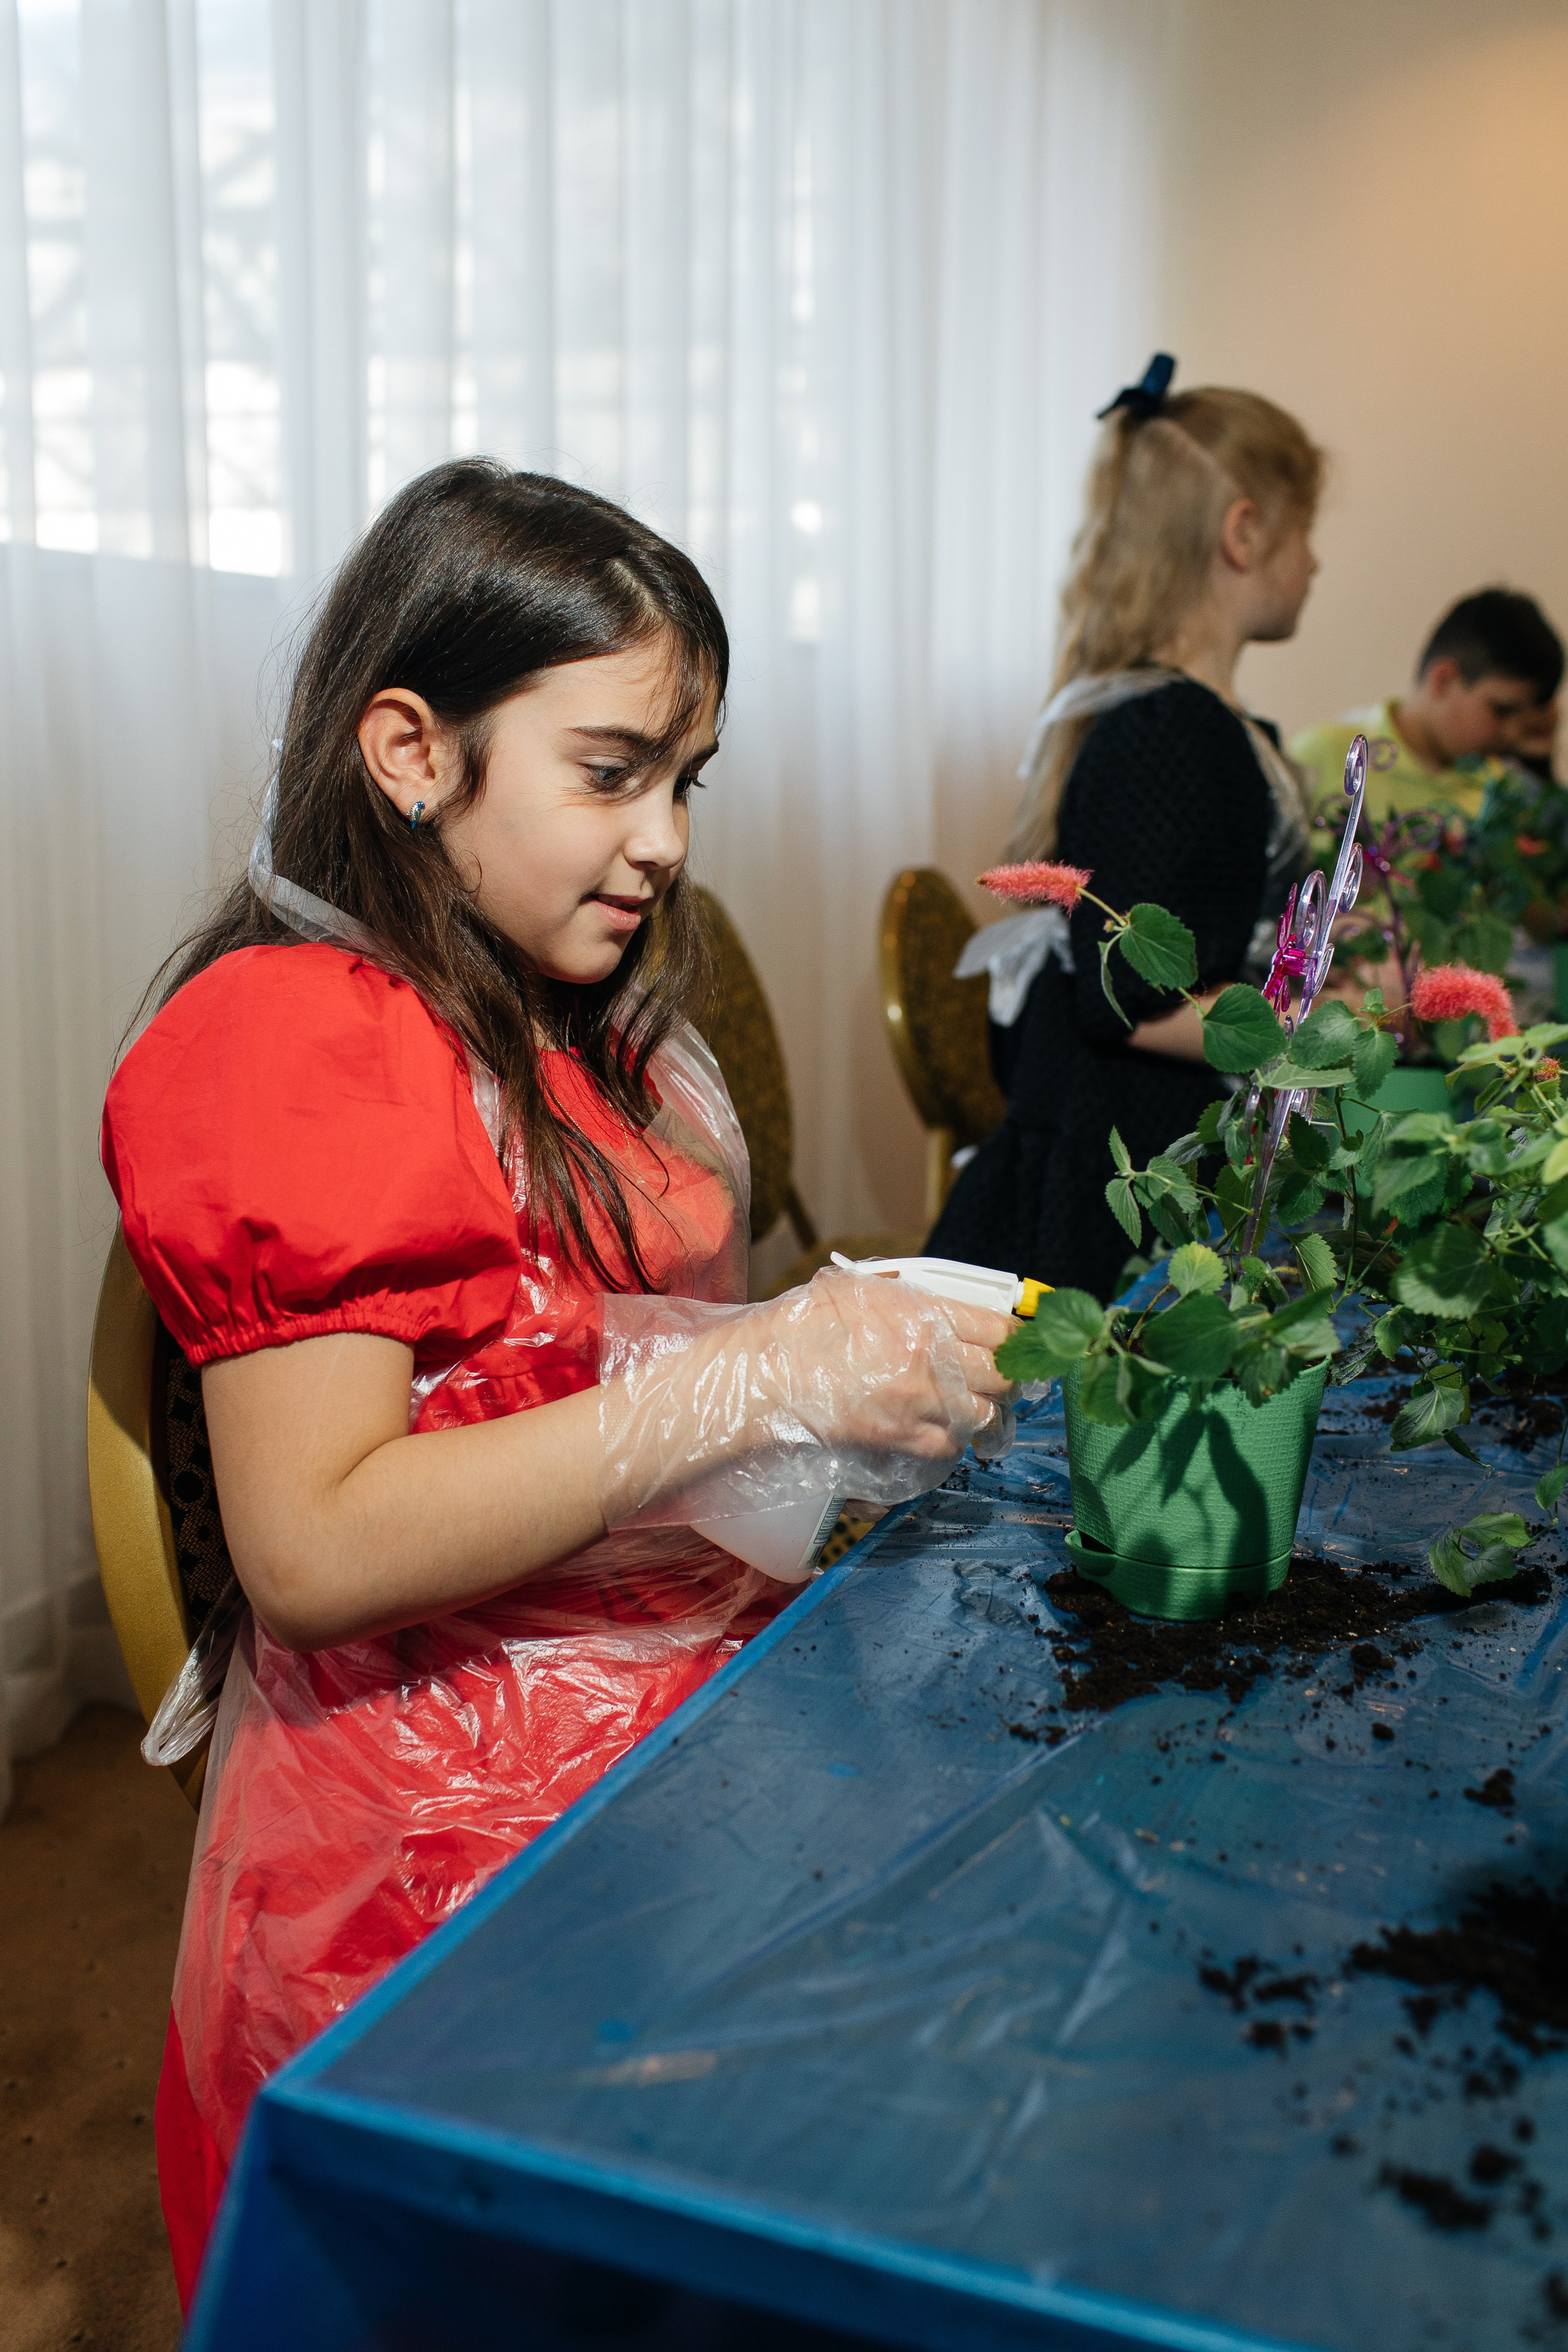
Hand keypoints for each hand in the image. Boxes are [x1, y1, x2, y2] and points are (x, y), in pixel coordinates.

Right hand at [754, 1273, 1016, 1462]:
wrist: (764, 1372)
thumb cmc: (804, 1325)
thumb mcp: (863, 1290)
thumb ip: (915, 1299)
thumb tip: (956, 1312)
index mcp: (924, 1314)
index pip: (999, 1329)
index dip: (1017, 1340)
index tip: (1020, 1346)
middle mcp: (930, 1359)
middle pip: (1001, 1376)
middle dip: (1007, 1380)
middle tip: (1004, 1382)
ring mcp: (918, 1403)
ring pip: (982, 1416)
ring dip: (983, 1414)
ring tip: (976, 1411)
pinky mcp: (900, 1439)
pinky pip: (949, 1447)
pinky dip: (952, 1442)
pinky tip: (941, 1432)